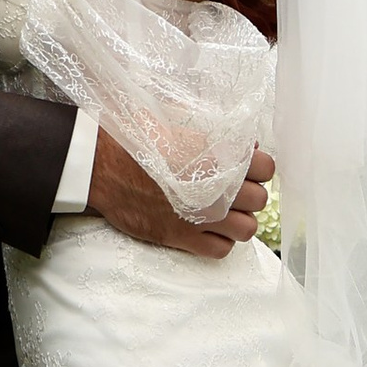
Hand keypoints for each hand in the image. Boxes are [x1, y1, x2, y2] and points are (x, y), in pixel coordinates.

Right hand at [86, 129, 273, 257]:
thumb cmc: (133, 135)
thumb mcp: (175, 117)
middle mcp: (217, 189)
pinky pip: (221, 250)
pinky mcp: (183, 237)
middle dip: (249, 194)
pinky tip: (207, 227)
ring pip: (246, 230)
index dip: (258, 168)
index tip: (246, 168)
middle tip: (232, 189)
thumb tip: (243, 142)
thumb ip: (214, 129)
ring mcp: (202, 217)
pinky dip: (219, 241)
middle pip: (259, 201)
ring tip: (223, 211)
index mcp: (218, 156)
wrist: (99, 164)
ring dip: (238, 220)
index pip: (267, 169)